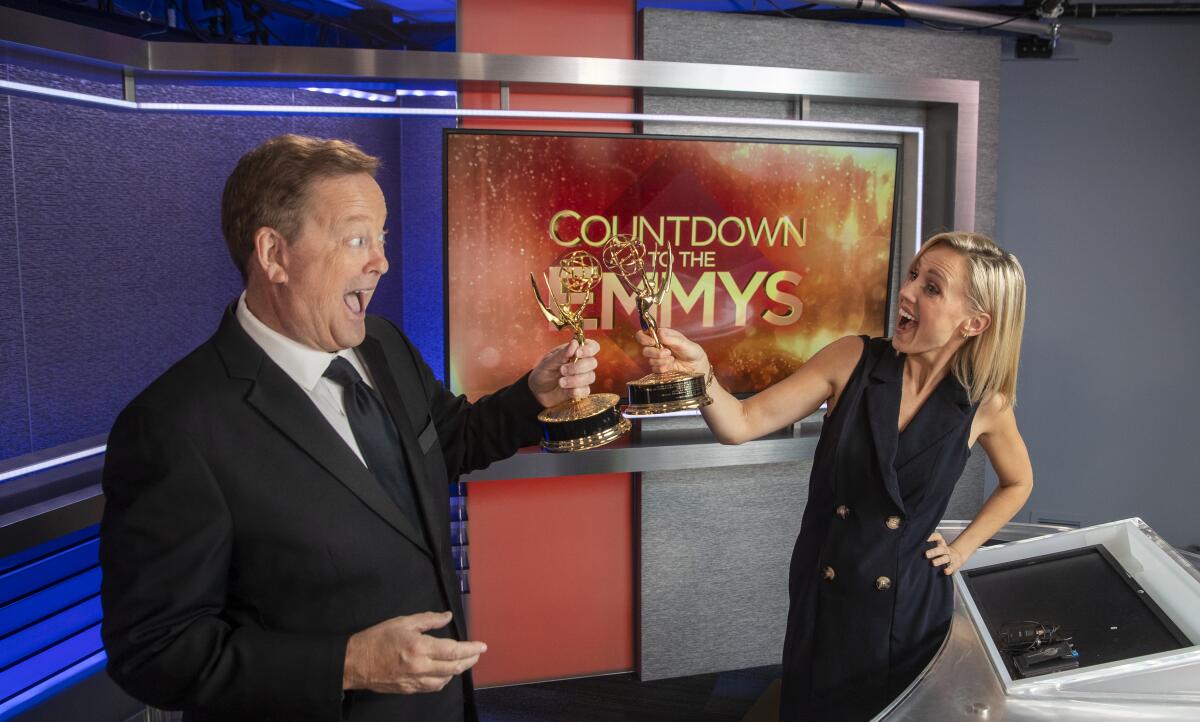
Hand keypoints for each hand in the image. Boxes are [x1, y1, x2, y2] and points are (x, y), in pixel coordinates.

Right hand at [342, 611, 485, 693]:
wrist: (355, 663)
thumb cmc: (378, 638)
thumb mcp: (403, 622)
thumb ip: (428, 619)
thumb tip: (448, 617)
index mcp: (419, 647)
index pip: (453, 651)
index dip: (470, 649)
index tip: (482, 647)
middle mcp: (420, 667)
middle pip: (454, 668)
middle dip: (469, 661)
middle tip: (477, 654)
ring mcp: (415, 681)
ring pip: (445, 680)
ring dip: (457, 671)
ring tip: (463, 662)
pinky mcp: (409, 689)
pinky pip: (433, 687)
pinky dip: (444, 680)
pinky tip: (445, 673)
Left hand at [528, 338, 599, 407]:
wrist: (538, 391)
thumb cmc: (544, 372)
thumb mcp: (549, 362)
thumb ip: (562, 353)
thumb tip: (574, 343)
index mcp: (576, 352)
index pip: (592, 346)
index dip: (589, 349)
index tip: (577, 353)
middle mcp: (582, 363)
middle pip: (592, 362)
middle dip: (577, 367)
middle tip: (562, 370)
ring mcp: (583, 377)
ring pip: (590, 377)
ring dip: (574, 380)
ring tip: (560, 382)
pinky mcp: (582, 390)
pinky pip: (586, 390)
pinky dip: (575, 391)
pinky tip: (565, 390)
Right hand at [636, 327, 709, 378]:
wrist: (697, 366)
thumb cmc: (691, 350)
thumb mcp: (683, 343)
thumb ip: (671, 338)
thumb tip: (659, 332)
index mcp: (660, 336)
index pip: (642, 335)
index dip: (644, 338)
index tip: (652, 342)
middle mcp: (657, 347)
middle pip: (645, 350)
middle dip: (656, 353)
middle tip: (668, 352)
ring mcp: (657, 358)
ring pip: (650, 361)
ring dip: (662, 361)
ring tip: (673, 359)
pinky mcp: (659, 368)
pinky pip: (655, 369)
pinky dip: (663, 368)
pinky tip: (671, 366)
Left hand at [925, 532, 967, 574]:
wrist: (957, 556)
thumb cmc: (942, 551)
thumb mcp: (937, 545)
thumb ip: (928, 543)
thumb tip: (916, 543)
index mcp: (941, 543)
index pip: (938, 537)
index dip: (932, 537)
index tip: (925, 539)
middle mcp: (946, 550)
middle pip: (941, 549)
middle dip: (934, 552)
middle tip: (926, 554)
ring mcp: (951, 557)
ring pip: (945, 558)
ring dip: (939, 561)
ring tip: (933, 563)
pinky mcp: (954, 565)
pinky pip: (952, 568)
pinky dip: (949, 570)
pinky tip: (945, 571)